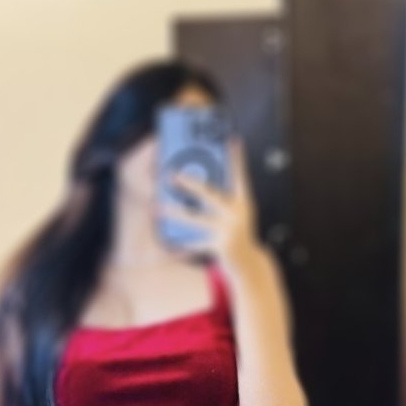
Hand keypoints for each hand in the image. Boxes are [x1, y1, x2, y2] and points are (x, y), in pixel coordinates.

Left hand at [158, 136, 257, 268]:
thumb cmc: (237, 235)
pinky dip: (183, 245)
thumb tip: (196, 185)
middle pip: (209, 194)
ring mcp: (229, 229)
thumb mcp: (236, 215)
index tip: (232, 140)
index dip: (236, 159)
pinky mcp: (221, 246)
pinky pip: (196, 243)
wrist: (249, 265)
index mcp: (243, 202)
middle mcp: (238, 213)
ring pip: (195, 218)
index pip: (240, 176)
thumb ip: (223, 201)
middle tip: (170, 175)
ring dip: (174, 213)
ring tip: (156, 208)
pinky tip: (170, 245)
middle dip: (188, 184)